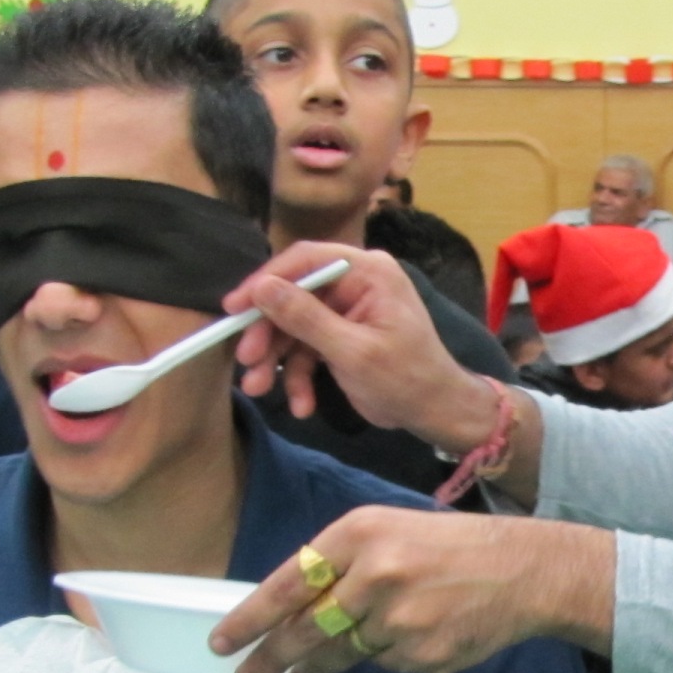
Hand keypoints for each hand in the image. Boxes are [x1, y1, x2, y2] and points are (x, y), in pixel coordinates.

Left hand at [213, 510, 615, 672]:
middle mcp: (375, 575)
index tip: (222, 643)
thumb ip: (340, 564)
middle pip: (305, 630)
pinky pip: (387, 664)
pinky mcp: (423, 656)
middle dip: (269, 660)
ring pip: (342, 655)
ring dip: (316, 671)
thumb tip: (291, 610)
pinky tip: (413, 637)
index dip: (249, 618)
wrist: (524, 570)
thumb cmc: (449, 546)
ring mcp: (400, 620)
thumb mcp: (389, 531)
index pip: (287, 583)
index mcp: (360, 534)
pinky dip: (388, 656)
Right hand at [231, 247, 499, 452]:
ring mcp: (345, 312)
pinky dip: (298, 378)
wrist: (436, 413)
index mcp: (367, 272)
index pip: (306, 260)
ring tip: (259, 390)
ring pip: (293, 328)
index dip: (266, 280)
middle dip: (267, 332)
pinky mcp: (339, 339)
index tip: (235, 307)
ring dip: (275, 361)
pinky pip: (305, 351)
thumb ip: (306, 318)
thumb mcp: (353, 351)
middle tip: (245, 360)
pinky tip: (301, 406)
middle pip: (293, 296)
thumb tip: (262, 288)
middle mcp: (354, 284)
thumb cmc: (408, 378)